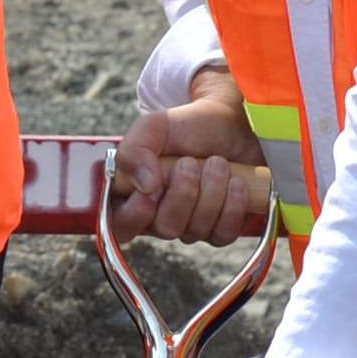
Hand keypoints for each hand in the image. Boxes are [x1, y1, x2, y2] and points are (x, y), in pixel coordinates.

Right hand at [110, 72, 271, 245]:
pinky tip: (236, 182)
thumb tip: (145, 187)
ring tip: (217, 163)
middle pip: (164, 228)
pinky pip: (223, 234)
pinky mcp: (220, 230)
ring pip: (196, 230)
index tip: (150, 191)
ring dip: (211, 191)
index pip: (121, 225)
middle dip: (183, 193)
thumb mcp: (154, 127)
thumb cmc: (188, 126)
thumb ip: (134, 150)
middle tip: (190, 162)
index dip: (134, 215)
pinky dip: (232, 205)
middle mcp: (160, 216)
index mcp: (135, 194)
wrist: (233, 123)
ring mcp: (191, 226)